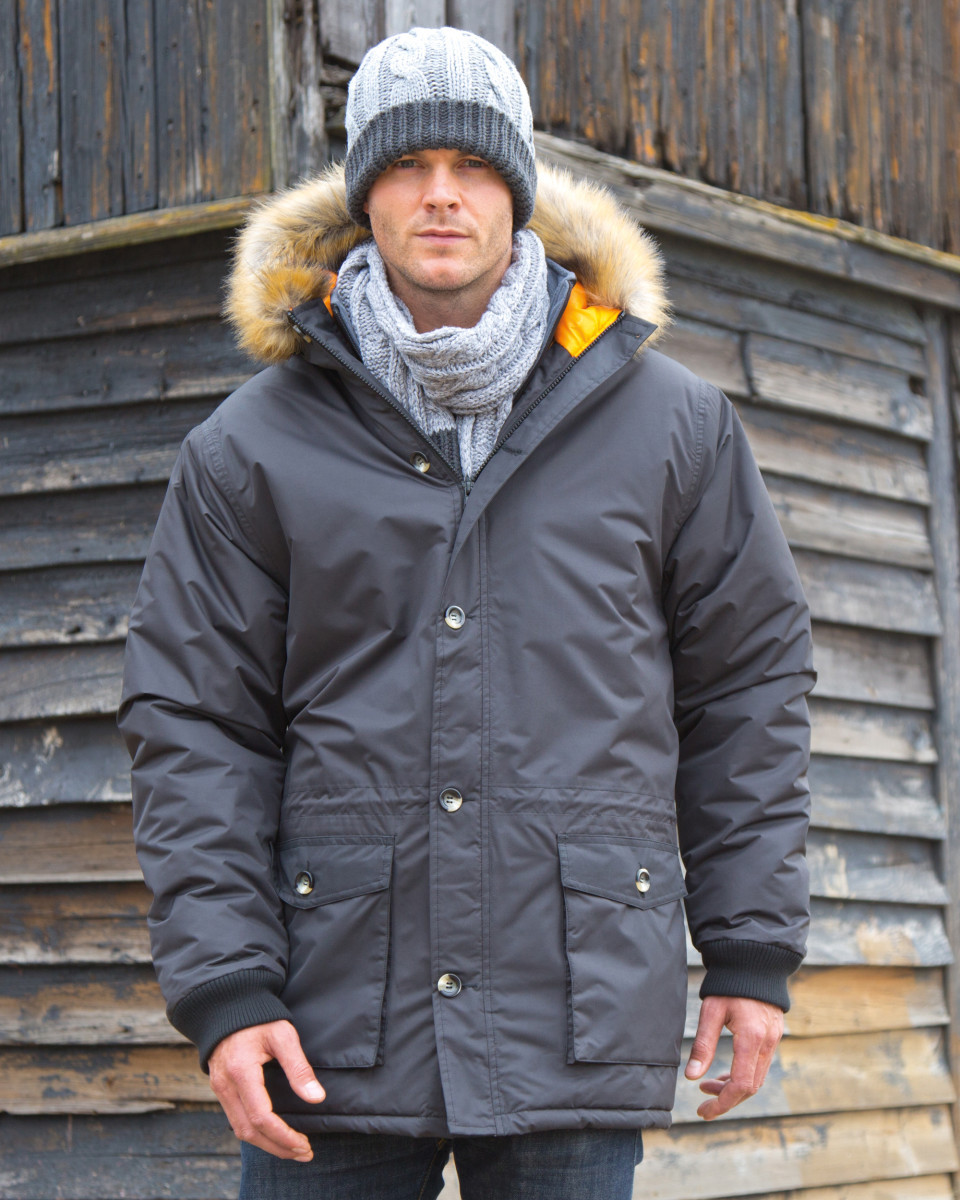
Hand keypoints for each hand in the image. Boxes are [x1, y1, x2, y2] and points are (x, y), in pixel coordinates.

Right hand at [208, 1019, 325, 1159]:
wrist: (229, 1004)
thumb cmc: (259, 1016)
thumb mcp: (283, 1035)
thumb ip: (299, 1068)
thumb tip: (316, 1098)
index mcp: (241, 1071)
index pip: (261, 1116)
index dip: (283, 1136)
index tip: (304, 1144)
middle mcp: (225, 1085)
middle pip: (249, 1131)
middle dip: (277, 1147)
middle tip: (304, 1153)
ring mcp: (219, 1088)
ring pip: (240, 1129)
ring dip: (266, 1144)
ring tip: (293, 1149)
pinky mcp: (221, 1088)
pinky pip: (235, 1119)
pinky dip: (255, 1132)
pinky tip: (273, 1134)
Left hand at [684, 995, 782, 1119]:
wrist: (753, 962)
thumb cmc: (728, 985)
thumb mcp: (711, 1011)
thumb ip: (703, 1044)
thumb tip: (692, 1077)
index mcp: (752, 1038)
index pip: (741, 1084)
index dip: (723, 1102)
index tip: (704, 1110)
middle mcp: (767, 1043)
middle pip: (750, 1087)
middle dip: (726, 1099)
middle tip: (703, 1105)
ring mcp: (773, 1040)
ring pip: (757, 1078)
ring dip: (734, 1088)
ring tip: (708, 1086)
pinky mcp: (774, 1036)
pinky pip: (760, 1066)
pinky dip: (743, 1075)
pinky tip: (726, 1074)